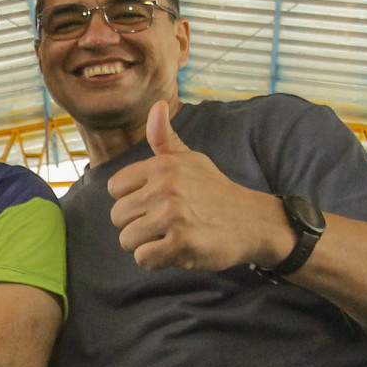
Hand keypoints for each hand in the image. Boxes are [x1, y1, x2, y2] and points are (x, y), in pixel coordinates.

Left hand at [109, 102, 298, 272]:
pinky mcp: (181, 244)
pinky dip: (155, 260)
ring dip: (145, 244)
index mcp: (162, 166)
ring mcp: (173, 217)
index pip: (114, 188)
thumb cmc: (214, 191)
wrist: (252, 221)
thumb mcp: (191, 159)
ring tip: (169, 237)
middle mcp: (165, 188)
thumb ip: (165, 138)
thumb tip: (157, 105)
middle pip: (118, 217)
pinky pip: (143, 258)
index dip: (130, 200)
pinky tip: (174, 250)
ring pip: (127, 239)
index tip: (152, 203)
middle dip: (136, 225)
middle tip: (163, 224)